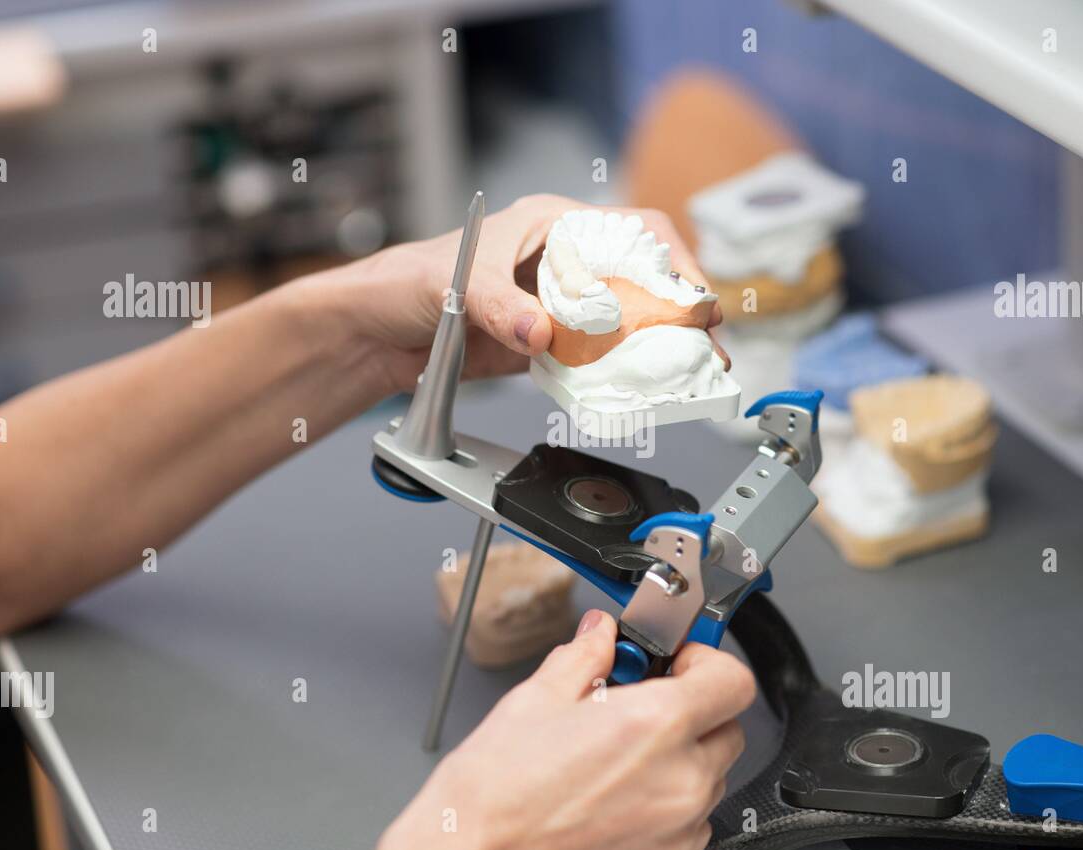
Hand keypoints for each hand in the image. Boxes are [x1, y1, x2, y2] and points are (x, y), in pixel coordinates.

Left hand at [295, 193, 723, 393]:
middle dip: (680, 311)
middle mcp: (565, 263)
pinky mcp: (548, 347)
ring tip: (688, 375)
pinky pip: (594, 361)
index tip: (693, 297)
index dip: (672, 262)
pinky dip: (618, 376)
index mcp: (553, 225)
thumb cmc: (408, 280)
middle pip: (642, 282)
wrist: (376, 331)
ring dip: (657, 349)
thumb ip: (500, 306)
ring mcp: (559, 307)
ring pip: (626, 324)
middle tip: (706, 346)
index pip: (634, 233)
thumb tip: (540, 331)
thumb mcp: (457, 282)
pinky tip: (638, 391)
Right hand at [374, 609, 754, 849]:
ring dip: (684, 752)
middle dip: (693, 705)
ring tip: (623, 747)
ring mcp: (678, 823)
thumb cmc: (497, 790)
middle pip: (728, 725)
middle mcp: (680, 777)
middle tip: (644, 698)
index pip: (732, 679)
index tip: (677, 660)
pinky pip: (694, 816)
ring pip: (712, 773)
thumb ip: (586, 655)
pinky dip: (672, 796)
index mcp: (656, 724)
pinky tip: (622, 786)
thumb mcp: (539, 697)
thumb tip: (601, 634)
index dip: (707, 660)